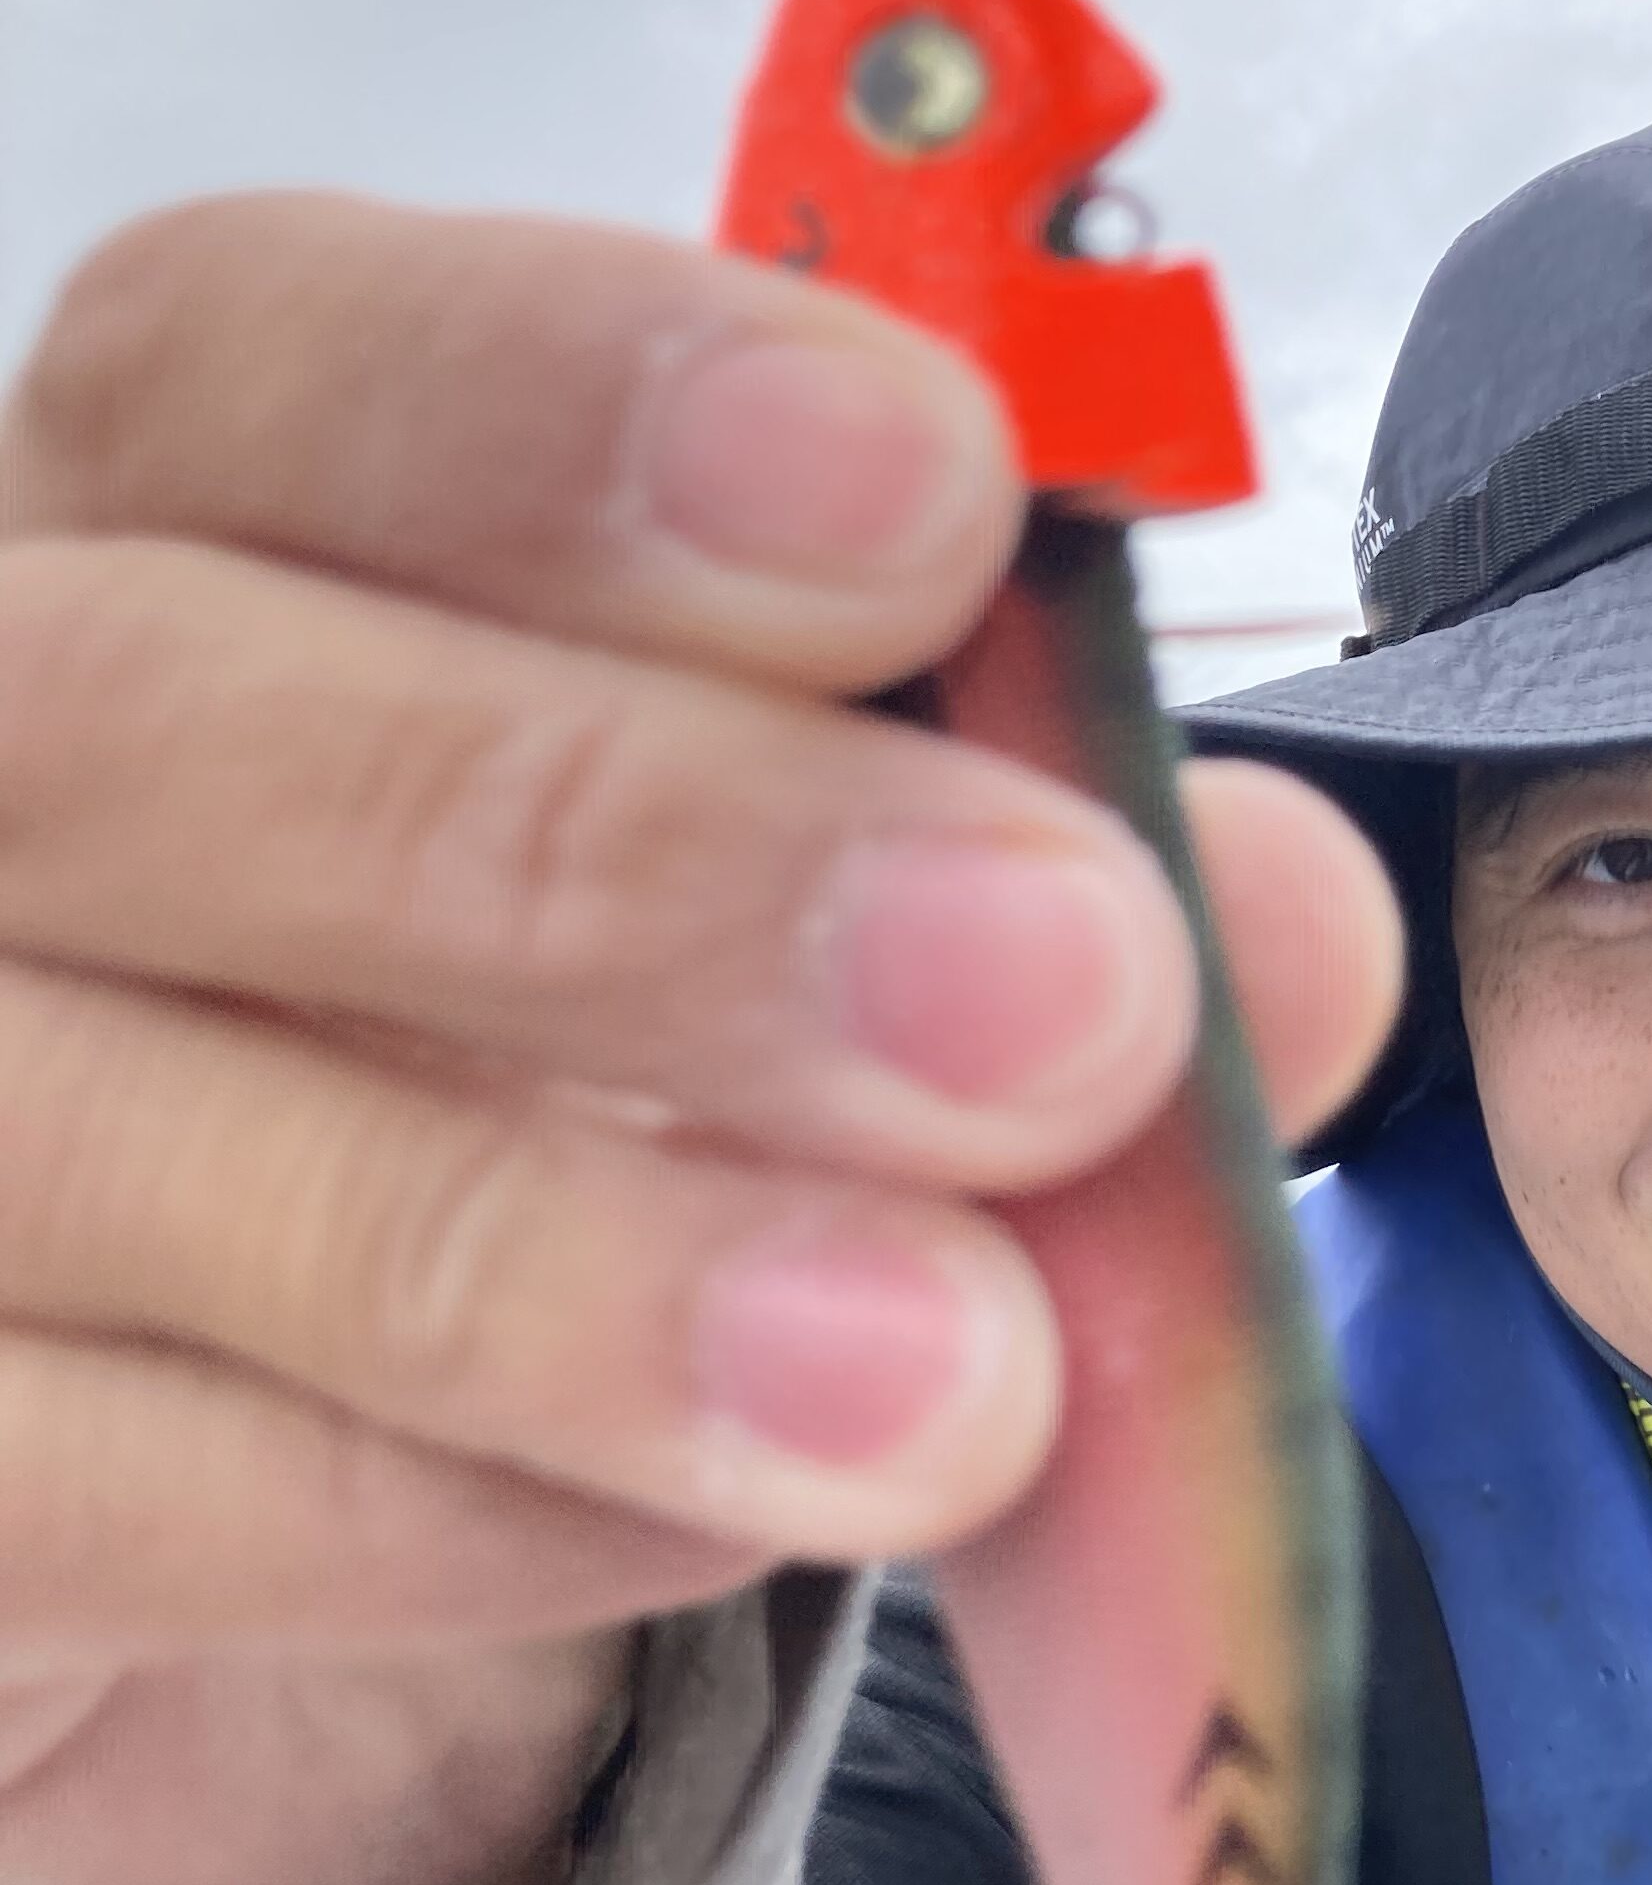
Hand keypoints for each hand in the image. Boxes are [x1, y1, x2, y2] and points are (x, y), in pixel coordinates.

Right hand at [0, 196, 1398, 1884]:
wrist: (319, 1510)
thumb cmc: (569, 1106)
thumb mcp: (833, 958)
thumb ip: (1042, 891)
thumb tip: (1295, 922)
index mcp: (183, 540)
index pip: (269, 361)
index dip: (574, 409)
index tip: (938, 505)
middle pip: (148, 721)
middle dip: (636, 854)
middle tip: (1061, 995)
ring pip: (96, 1127)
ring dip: (564, 1254)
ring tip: (955, 1374)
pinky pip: (72, 1489)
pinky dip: (427, 1517)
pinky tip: (712, 1523)